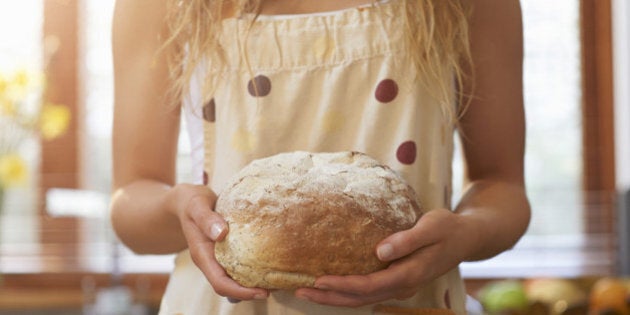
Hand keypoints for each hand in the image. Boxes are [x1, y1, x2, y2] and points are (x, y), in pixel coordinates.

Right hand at [172, 184, 269, 300]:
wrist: (185, 201)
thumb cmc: (191, 202)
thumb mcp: (196, 205)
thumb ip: (206, 218)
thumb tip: (221, 234)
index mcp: (202, 255)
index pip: (220, 283)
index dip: (241, 292)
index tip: (262, 291)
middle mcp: (210, 261)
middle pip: (229, 287)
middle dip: (251, 292)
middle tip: (277, 287)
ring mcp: (217, 258)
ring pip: (234, 280)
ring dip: (252, 284)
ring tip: (276, 281)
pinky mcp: (224, 252)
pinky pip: (238, 267)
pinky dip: (252, 271)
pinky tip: (268, 265)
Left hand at [293, 209, 472, 306]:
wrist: (467, 238)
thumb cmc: (448, 228)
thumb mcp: (432, 226)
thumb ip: (407, 239)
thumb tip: (380, 251)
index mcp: (410, 274)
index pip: (369, 286)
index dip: (342, 285)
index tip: (318, 280)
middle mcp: (403, 285)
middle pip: (361, 298)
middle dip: (329, 298)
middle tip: (300, 291)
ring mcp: (400, 286)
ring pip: (363, 299)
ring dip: (335, 297)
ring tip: (307, 292)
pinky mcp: (397, 280)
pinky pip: (368, 291)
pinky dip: (347, 291)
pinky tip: (331, 285)